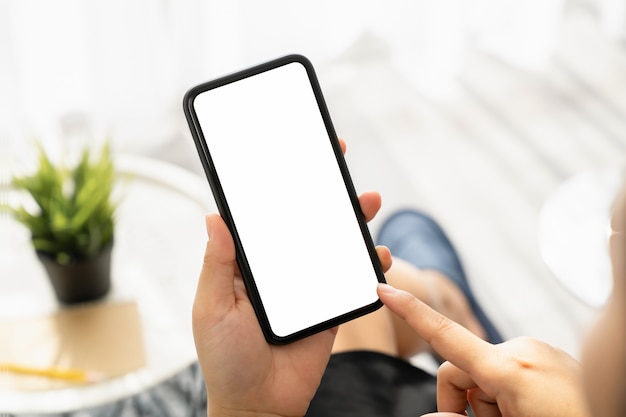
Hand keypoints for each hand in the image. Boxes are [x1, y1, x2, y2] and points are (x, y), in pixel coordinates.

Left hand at [192, 139, 391, 416]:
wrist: (259, 406)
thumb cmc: (225, 360)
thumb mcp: (212, 308)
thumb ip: (218, 263)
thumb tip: (214, 215)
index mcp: (247, 264)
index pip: (264, 216)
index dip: (278, 185)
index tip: (292, 155)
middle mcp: (279, 270)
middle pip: (304, 222)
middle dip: (323, 192)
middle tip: (340, 161)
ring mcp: (307, 287)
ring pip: (332, 245)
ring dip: (351, 221)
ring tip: (368, 201)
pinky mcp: (329, 307)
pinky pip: (351, 279)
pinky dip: (367, 265)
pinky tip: (377, 255)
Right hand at [377, 284, 590, 416]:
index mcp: (510, 369)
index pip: (445, 334)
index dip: (409, 312)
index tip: (383, 290)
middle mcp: (522, 350)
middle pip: (460, 367)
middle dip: (462, 402)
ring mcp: (538, 353)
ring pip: (484, 371)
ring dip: (487, 401)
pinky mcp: (548, 358)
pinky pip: (507, 370)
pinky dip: (505, 393)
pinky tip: (529, 412)